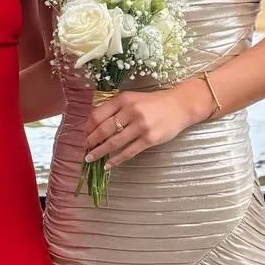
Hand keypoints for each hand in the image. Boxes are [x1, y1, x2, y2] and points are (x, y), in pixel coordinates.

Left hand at [83, 86, 201, 169]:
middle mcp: (131, 111)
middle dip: (91, 141)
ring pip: (114, 142)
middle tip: (85, 148)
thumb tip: (95, 124)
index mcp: (123, 100)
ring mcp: (140, 126)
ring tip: (91, 158)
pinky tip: (108, 165)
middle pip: (103, 130)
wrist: (179, 106)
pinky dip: (116, 160)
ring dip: (99, 152)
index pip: (98, 115)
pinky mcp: (149, 139)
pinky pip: (128, 152)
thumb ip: (116, 108)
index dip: (88, 127)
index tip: (84, 135)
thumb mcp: (133, 98)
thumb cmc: (154, 103)